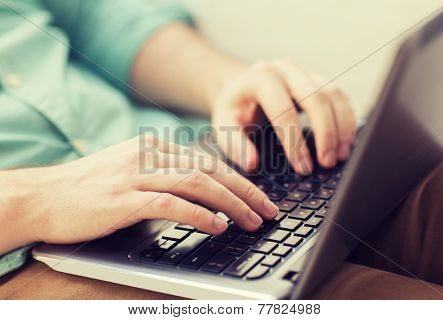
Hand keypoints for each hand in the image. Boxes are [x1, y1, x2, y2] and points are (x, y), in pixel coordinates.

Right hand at [17, 136, 277, 245]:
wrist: (42, 196)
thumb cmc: (88, 188)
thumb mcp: (130, 170)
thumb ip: (163, 174)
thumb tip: (201, 191)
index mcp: (153, 146)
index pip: (208, 160)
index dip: (239, 180)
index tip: (259, 197)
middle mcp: (148, 155)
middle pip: (210, 169)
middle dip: (245, 191)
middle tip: (268, 211)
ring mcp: (135, 175)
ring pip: (197, 183)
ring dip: (231, 204)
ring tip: (251, 221)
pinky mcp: (123, 198)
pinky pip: (170, 203)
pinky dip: (199, 215)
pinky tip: (217, 226)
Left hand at [210, 59, 356, 173]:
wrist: (240, 89)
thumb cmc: (234, 110)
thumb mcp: (224, 127)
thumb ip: (235, 145)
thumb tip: (252, 164)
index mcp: (260, 77)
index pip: (283, 110)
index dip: (295, 142)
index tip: (303, 168)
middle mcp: (285, 68)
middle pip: (316, 97)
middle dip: (326, 133)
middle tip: (327, 163)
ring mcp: (304, 71)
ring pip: (333, 95)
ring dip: (342, 127)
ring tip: (341, 156)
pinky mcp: (318, 79)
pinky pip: (339, 97)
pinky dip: (346, 120)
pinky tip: (345, 143)